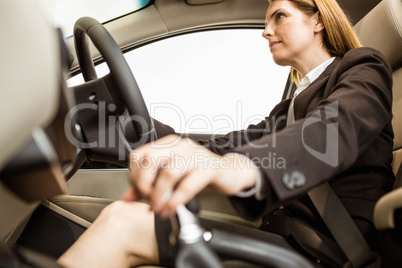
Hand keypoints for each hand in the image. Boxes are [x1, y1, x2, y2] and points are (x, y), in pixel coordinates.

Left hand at [122, 135, 256, 217]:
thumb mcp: (172, 178)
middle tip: (148, 200)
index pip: (139, 155)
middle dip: (144, 185)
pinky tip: (172, 209)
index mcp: (168, 144)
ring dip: (159, 196)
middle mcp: (180, 146)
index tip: (139, 192)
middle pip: (150, 161)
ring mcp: (195, 155)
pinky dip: (176, 201)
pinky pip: (188, 185)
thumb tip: (128, 197)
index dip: (134, 177)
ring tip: (159, 208)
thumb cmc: (199, 173)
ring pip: (168, 172)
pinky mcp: (209, 168)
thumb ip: (149, 186)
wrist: (229, 173)